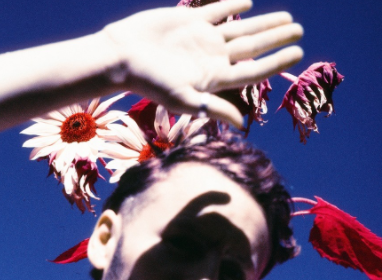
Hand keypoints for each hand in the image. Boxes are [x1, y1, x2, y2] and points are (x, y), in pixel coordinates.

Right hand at [100, 0, 303, 127]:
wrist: (122, 56)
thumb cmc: (149, 81)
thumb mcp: (183, 99)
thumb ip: (213, 108)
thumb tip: (241, 125)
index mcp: (213, 78)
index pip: (252, 71)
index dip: (275, 62)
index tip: (299, 52)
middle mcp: (211, 58)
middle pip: (252, 47)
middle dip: (275, 38)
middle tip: (299, 29)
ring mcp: (202, 39)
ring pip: (240, 28)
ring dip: (263, 23)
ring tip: (286, 18)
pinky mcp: (189, 21)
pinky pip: (216, 11)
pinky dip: (233, 5)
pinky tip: (248, 2)